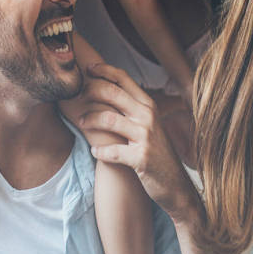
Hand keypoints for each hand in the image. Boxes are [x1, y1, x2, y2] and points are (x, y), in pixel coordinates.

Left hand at [73, 64, 199, 226]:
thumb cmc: (156, 152)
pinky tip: (95, 151)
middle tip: (78, 99)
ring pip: (107, 119)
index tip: (87, 69)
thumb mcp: (149, 125)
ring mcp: (145, 137)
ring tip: (81, 123)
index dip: (103, 70)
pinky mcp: (141, 158)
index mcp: (149, 105)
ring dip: (89, 120)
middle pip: (112, 93)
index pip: (124, 79)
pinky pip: (110, 151)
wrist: (175, 184)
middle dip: (89, 92)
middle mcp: (148, 116)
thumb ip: (132, 108)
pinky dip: (98, 151)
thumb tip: (107, 90)